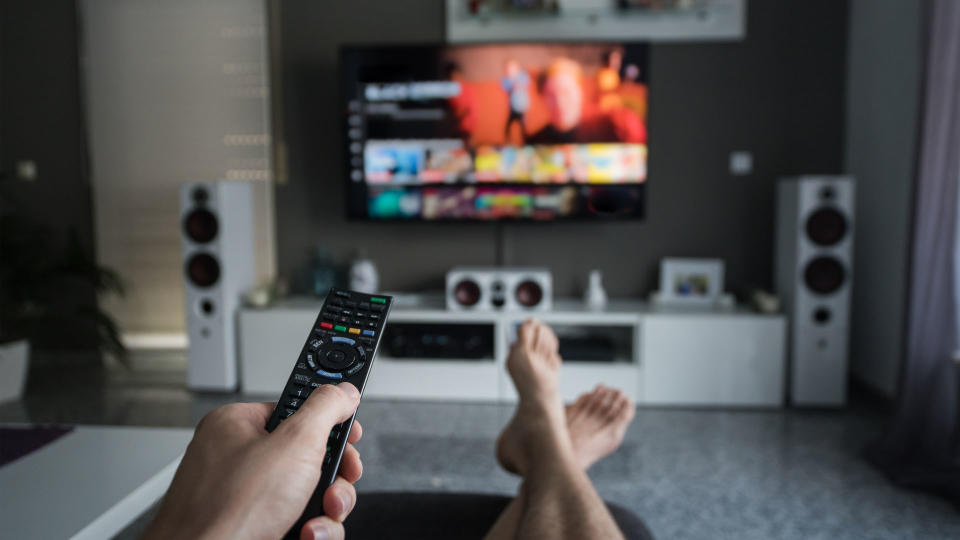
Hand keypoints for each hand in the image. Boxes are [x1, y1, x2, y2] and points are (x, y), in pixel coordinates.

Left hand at [144, 383, 363, 539]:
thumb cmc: (227, 510)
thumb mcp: (294, 443)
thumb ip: (325, 408)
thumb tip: (342, 390)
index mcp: (238, 426)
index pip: (296, 410)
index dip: (329, 423)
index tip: (350, 433)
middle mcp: (237, 458)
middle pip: (310, 455)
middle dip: (333, 476)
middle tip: (336, 483)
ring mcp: (242, 495)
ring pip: (307, 492)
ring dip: (327, 507)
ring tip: (321, 515)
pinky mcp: (251, 525)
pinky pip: (296, 519)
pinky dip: (311, 529)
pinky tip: (306, 534)